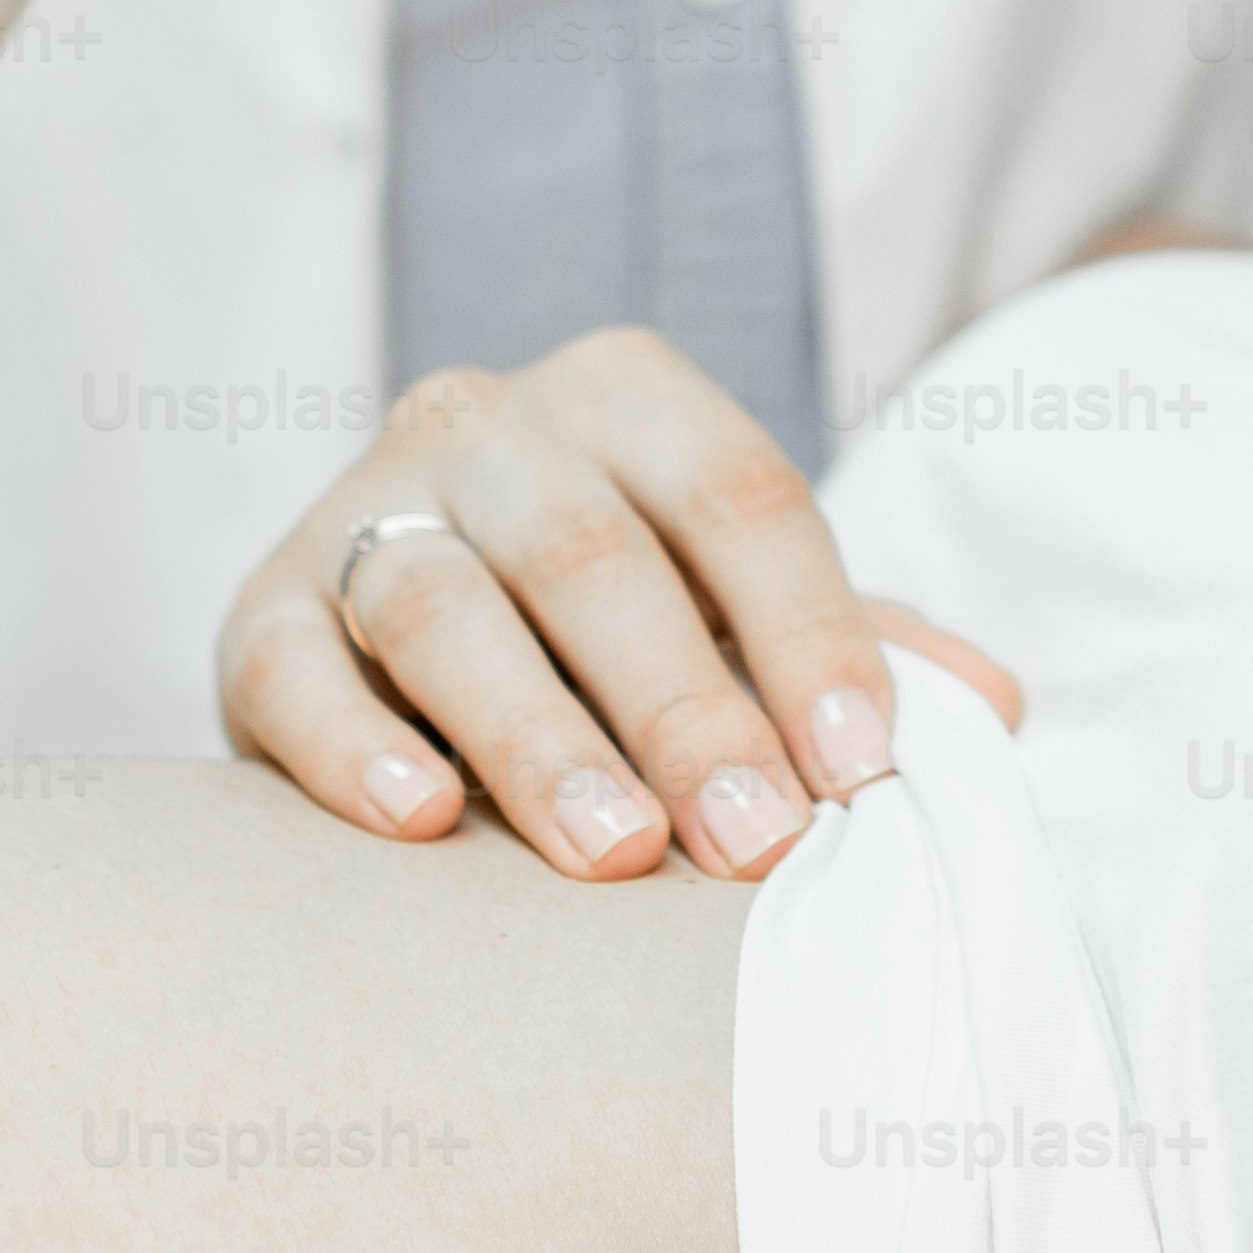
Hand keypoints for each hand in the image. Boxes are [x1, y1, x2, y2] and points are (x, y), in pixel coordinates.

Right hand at [216, 329, 1021, 877]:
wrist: (405, 643)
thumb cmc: (617, 633)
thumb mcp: (737, 619)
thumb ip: (854, 653)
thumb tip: (995, 707)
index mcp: (628, 399)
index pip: (740, 496)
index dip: (811, 632)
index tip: (863, 771)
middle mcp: (486, 424)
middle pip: (593, 553)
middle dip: (684, 707)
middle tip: (753, 842)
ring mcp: (360, 507)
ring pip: (442, 601)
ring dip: (536, 734)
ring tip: (611, 853)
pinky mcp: (257, 608)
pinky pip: (292, 664)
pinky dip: (354, 744)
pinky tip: (421, 822)